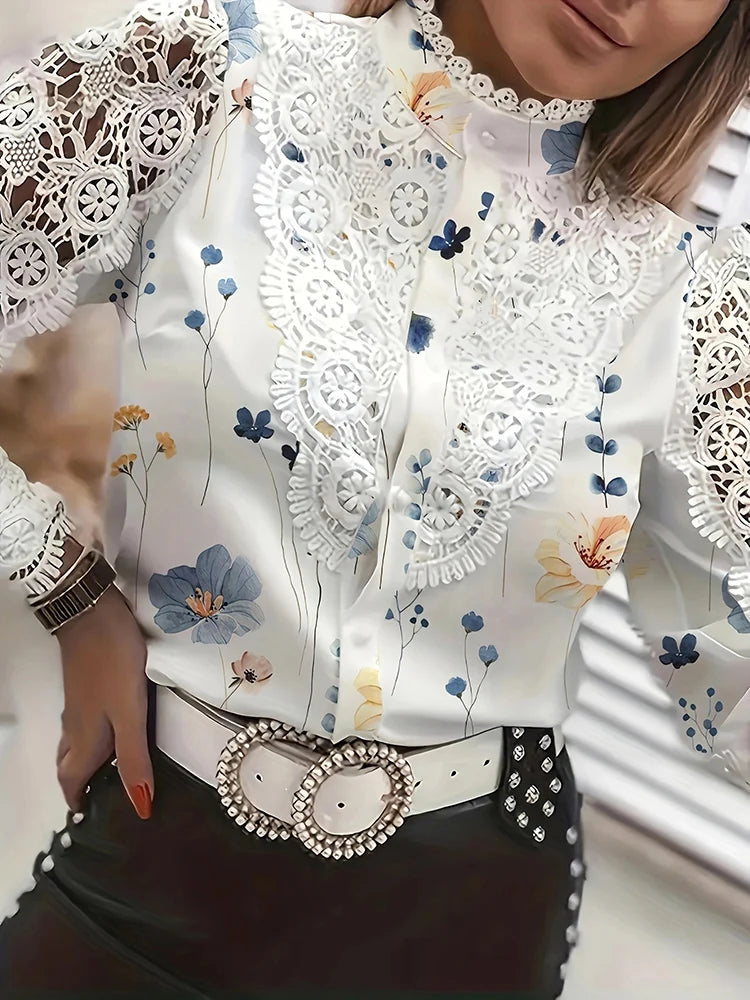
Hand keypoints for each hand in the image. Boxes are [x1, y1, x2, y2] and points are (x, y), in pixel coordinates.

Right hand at [55, 585, 152, 818]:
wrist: (92, 614)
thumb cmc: (112, 664)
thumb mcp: (130, 713)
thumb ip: (135, 756)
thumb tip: (140, 805)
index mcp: (85, 738)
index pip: (72, 779)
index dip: (78, 800)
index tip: (88, 816)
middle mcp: (76, 725)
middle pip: (69, 764)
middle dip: (79, 783)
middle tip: (100, 796)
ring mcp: (79, 704)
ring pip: (75, 742)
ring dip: (85, 760)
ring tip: (108, 768)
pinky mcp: (85, 685)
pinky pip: (83, 722)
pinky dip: (92, 736)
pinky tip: (113, 726)